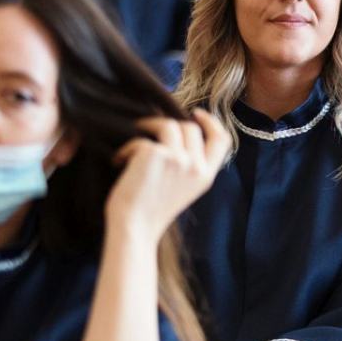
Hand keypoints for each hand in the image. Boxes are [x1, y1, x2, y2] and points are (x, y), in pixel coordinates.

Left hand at [107, 111, 229, 239]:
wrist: (134, 228)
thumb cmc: (151, 212)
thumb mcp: (183, 189)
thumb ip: (189, 165)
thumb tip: (178, 132)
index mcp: (206, 176)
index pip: (222, 140)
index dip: (211, 121)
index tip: (196, 113)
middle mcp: (196, 166)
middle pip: (190, 127)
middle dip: (168, 123)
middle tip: (149, 129)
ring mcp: (178, 159)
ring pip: (168, 125)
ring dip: (147, 127)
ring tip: (133, 145)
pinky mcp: (156, 154)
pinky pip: (141, 139)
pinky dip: (127, 148)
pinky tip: (119, 162)